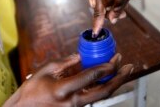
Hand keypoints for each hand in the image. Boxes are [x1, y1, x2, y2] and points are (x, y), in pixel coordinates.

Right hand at [3, 53, 132, 106]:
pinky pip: (93, 99)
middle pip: (103, 91)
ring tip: (122, 73)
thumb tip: (80, 57)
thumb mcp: (46, 71)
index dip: (106, 67)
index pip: (91, 76)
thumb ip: (65, 62)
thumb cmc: (32, 91)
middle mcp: (73, 102)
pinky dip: (102, 88)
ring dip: (114, 84)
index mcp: (63, 89)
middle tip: (128, 68)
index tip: (115, 59)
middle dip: (119, 79)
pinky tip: (107, 79)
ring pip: (101, 97)